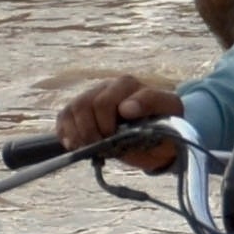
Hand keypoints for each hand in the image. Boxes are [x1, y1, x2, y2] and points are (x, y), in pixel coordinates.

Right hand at [57, 74, 188, 168]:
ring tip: (92, 148)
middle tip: (105, 147)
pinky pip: (63, 117)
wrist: (157, 135)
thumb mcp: (169, 113)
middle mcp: (106, 86)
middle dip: (93, 132)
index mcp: (127, 85)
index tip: (115, 137)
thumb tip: (125, 108)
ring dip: (79, 134)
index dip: (106, 122)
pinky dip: (65, 133)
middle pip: (84, 105)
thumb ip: (151, 104)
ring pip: (71, 110)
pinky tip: (75, 145)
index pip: (106, 100)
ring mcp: (91, 97)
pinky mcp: (80, 111)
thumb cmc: (164, 123)